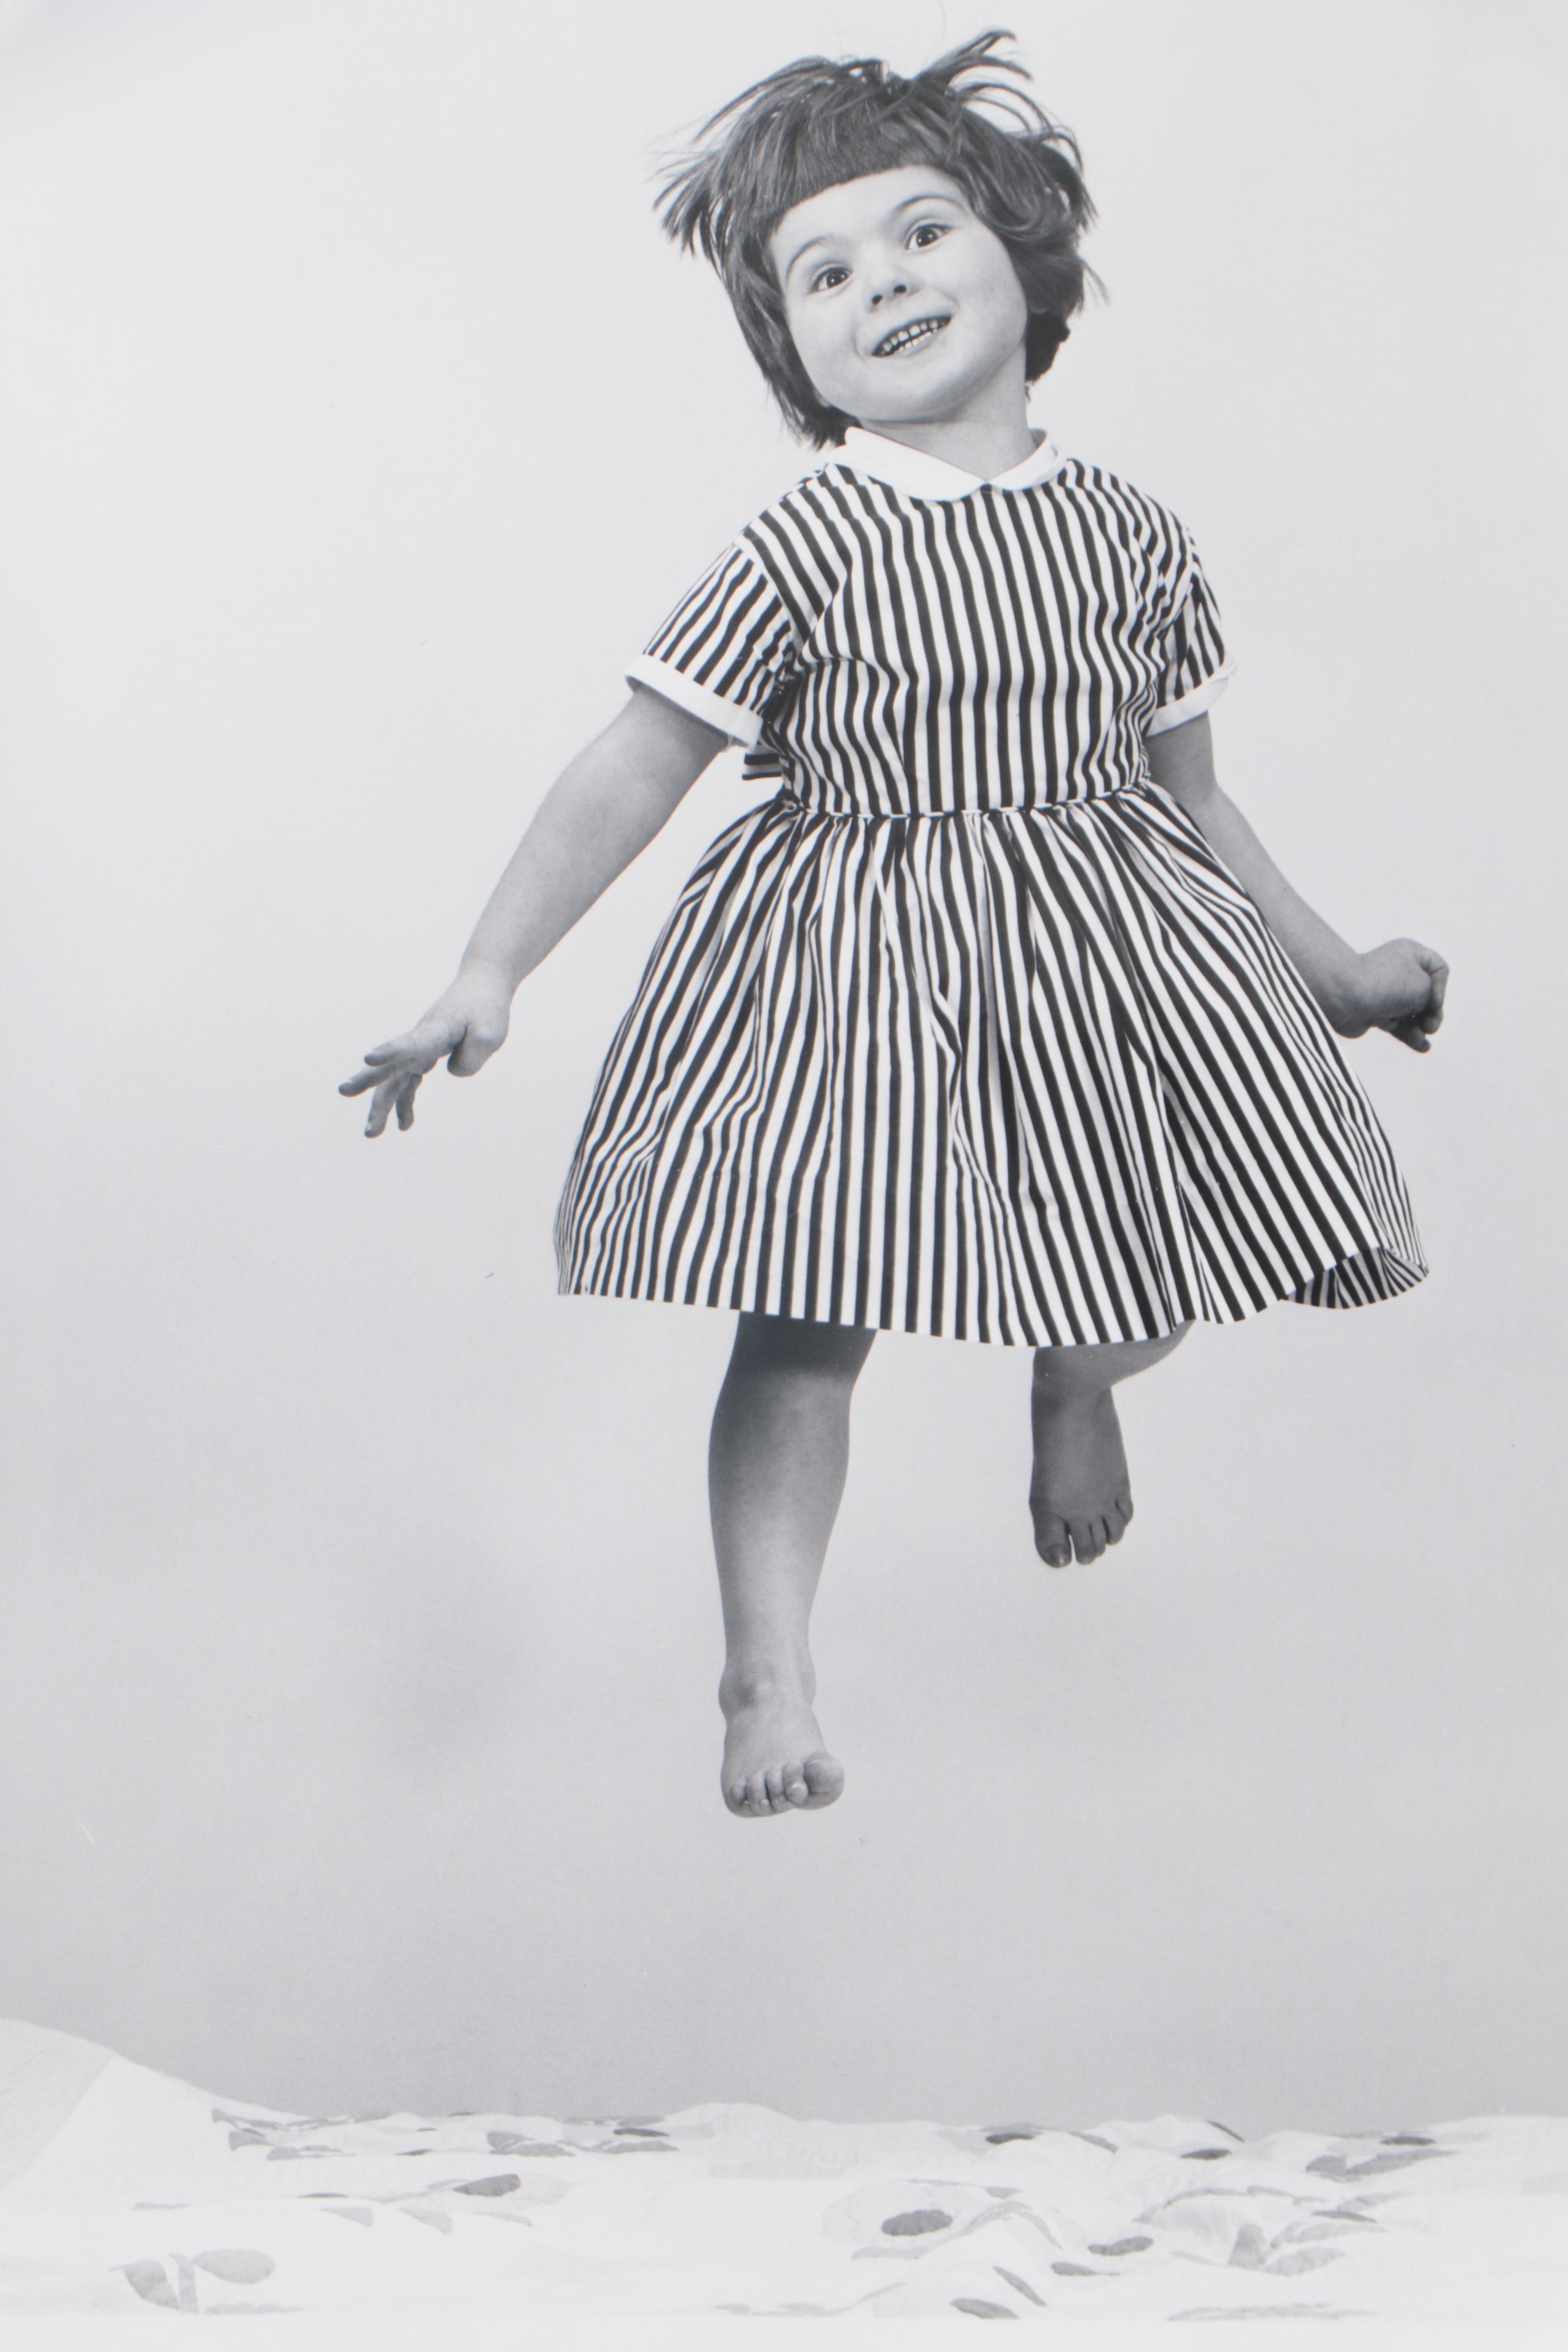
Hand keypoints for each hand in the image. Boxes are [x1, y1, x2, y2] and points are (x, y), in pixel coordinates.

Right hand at [338, 962, 513, 1135]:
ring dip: (382, 1106)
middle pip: (390, 1063)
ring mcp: (419, 1048)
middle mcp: (421, 1039)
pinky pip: (409, 1083)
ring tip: (371, 1134)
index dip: (390, 1052)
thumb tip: (450, 1071)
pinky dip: (406, 1103)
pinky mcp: (424, 1055)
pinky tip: (404, 1126)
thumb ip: (472, 1056)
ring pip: (393, 1080)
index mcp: (436, 1029)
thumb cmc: (487, 1008)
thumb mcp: (491, 1032)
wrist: (481, 986)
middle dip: (367, 1080)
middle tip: (343, 1091)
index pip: (411, 1043)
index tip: (369, 1058)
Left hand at [1342, 938, 1448, 1052]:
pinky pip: (1400, 1026)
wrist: (1343, 997)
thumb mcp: (1424, 985)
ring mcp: (1387, 994)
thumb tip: (1420, 1018)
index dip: (1441, 988)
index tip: (1432, 1001)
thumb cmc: (1386, 985)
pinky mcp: (1377, 1013)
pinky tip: (1423, 1047)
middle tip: (1430, 1025)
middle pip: (1428, 995)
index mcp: (1410, 953)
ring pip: (1414, 1013)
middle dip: (1433, 1013)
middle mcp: (1399, 971)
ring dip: (1422, 1028)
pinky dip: (1411, 1036)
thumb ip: (1431, 999)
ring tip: (1421, 1038)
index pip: (1439, 969)